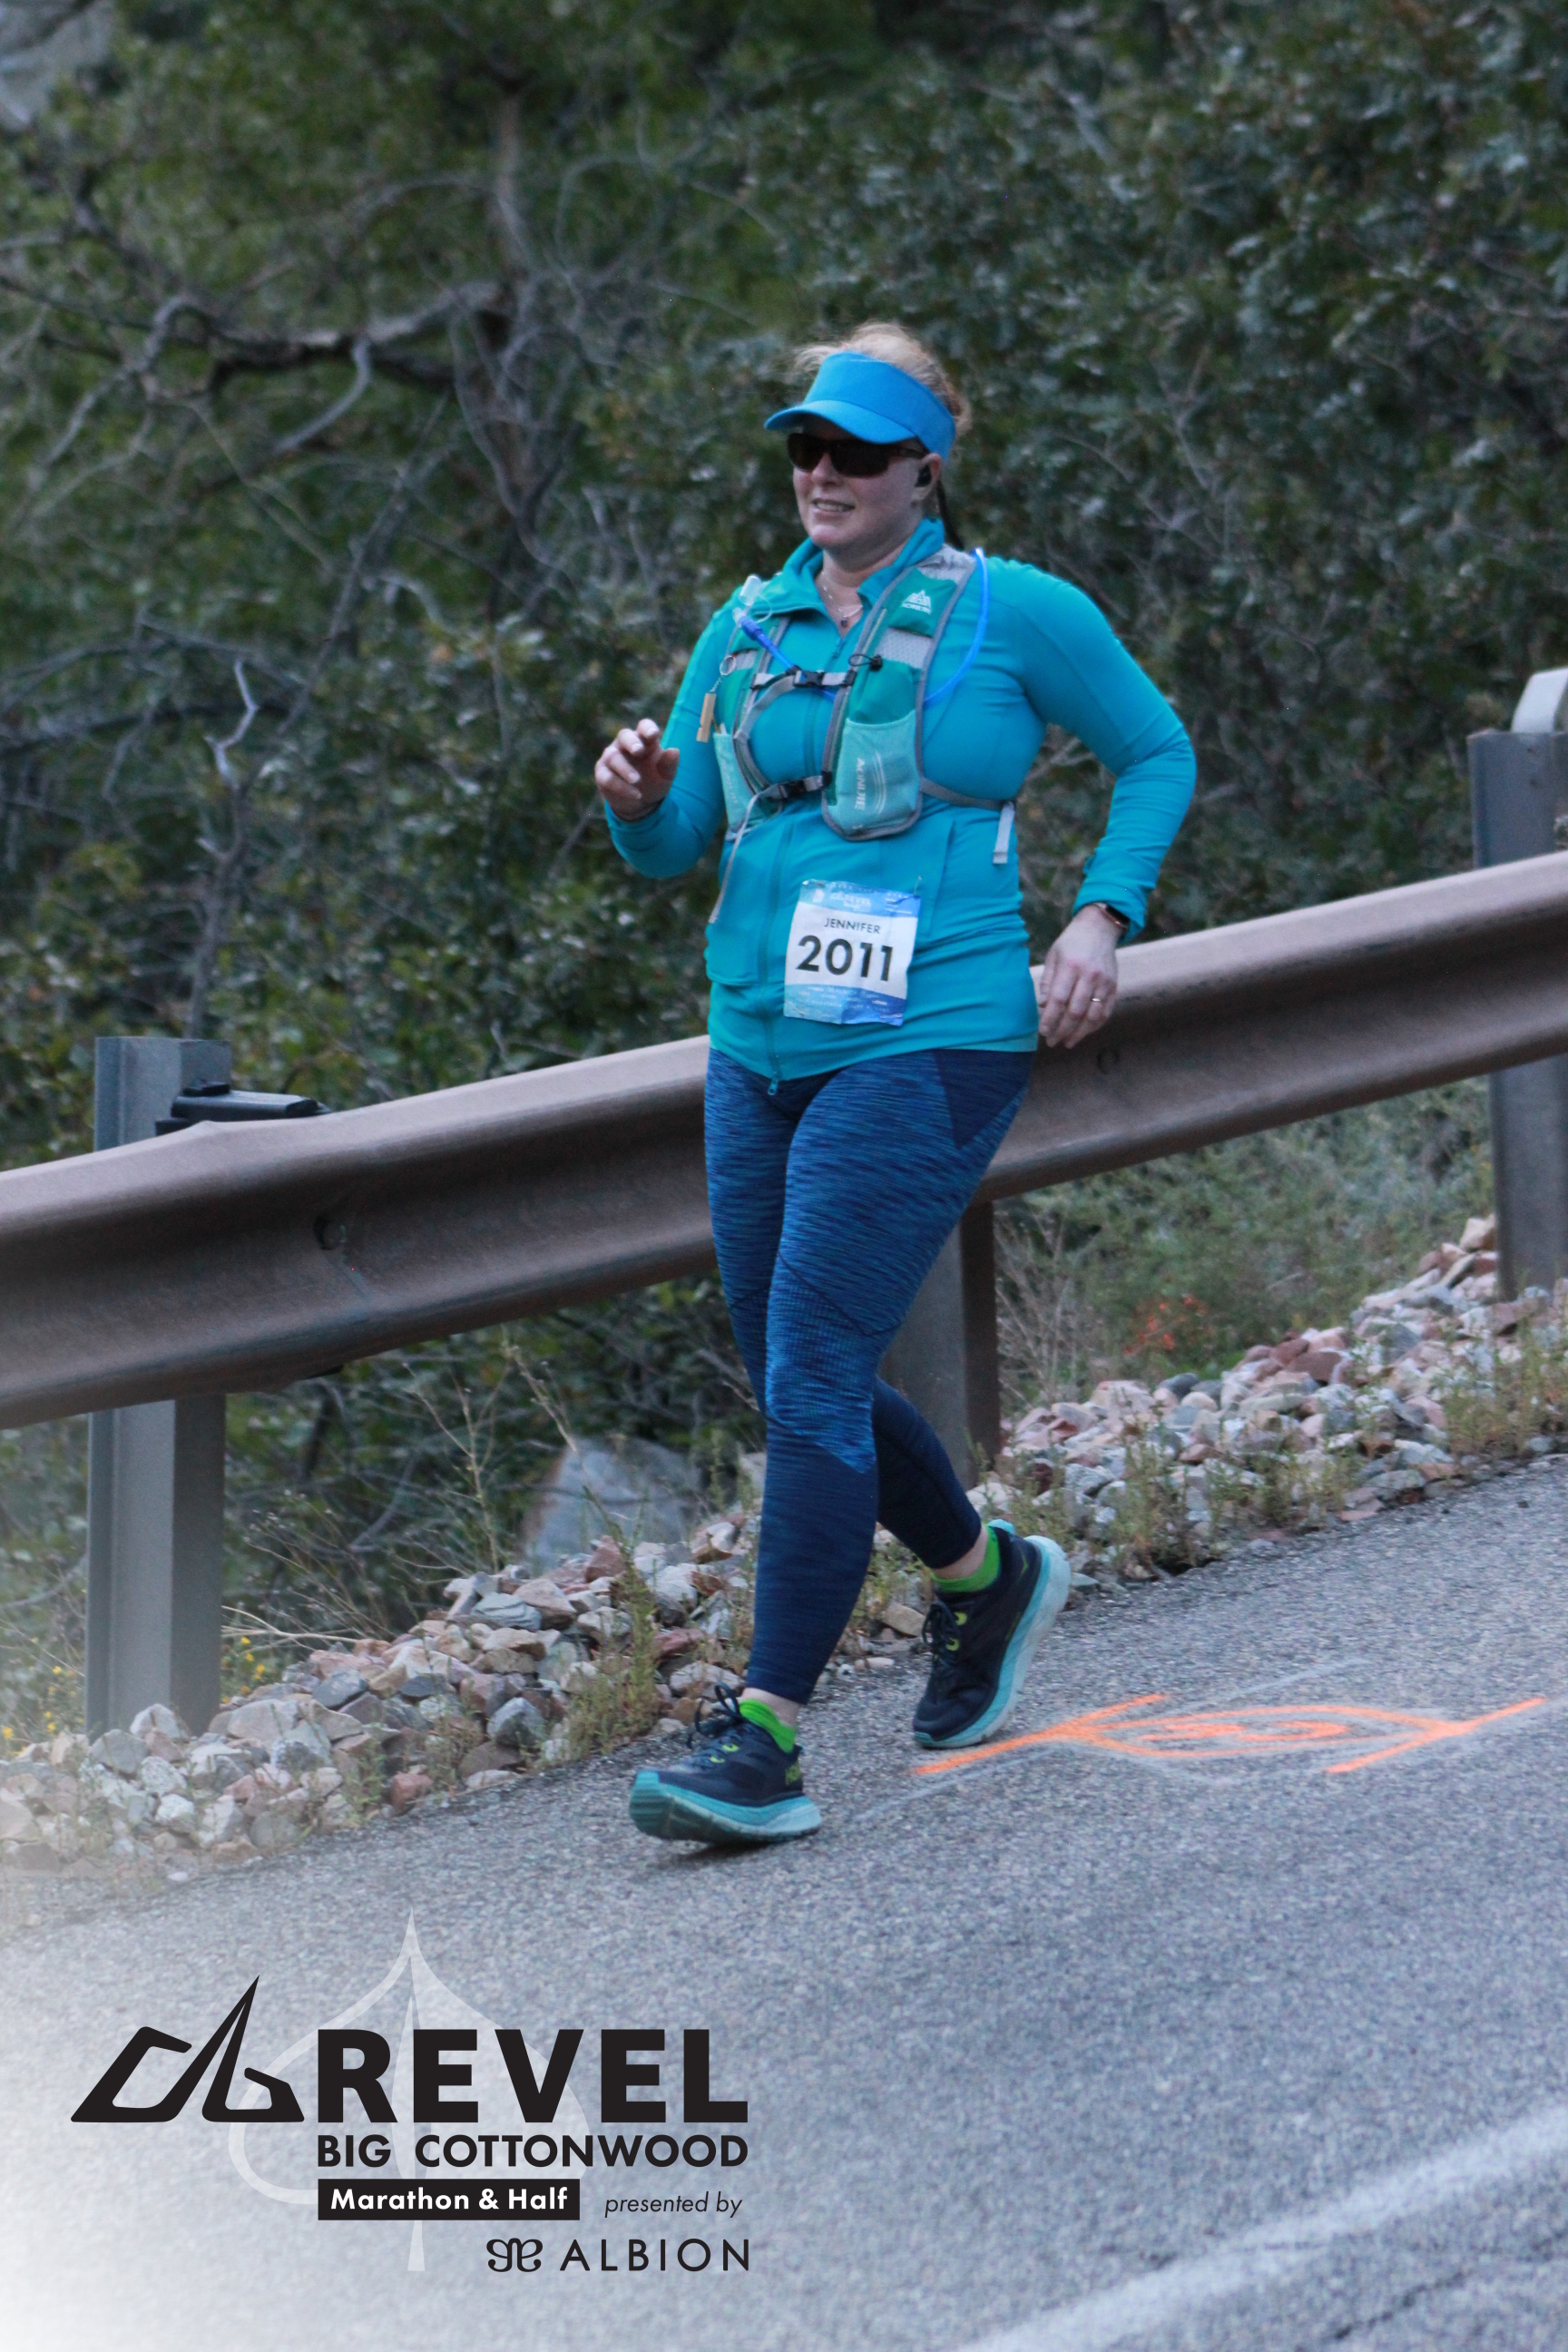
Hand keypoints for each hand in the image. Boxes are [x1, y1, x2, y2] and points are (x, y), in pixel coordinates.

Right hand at [594, 717, 678, 820]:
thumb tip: (674, 751)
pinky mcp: (602, 774)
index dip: (647, 728)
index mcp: (644, 740)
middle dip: (631, 742)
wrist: (640, 802)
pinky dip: (621, 787)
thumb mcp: (666, 775)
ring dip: (625, 769)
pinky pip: (608, 778)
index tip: (653, 735)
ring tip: (637, 781)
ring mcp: (611, 758)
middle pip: (624, 735)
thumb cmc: (654, 781)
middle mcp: (625, 745)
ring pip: (613, 757)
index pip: (644, 727)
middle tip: (638, 750)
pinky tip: (636, 795)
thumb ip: (670, 764)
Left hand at [1036, 906, 1120, 1047]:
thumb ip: (1048, 982)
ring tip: (1067, 1042)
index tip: (1043, 1032)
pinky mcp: (1114, 987)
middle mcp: (1089, 975)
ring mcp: (1105, 982)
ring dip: (1079, 1033)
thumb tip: (1042, 1007)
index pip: (1059, 999)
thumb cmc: (1071, 943)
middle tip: (1052, 1042)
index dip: (1050, 1018)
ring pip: (1093, 1016)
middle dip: (1062, 1030)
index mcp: (1071, 966)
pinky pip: (1106, 1012)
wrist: (1099, 929)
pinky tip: (1084, 1032)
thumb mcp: (1053, 956)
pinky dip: (1095, 1025)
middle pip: (1076, 1011)